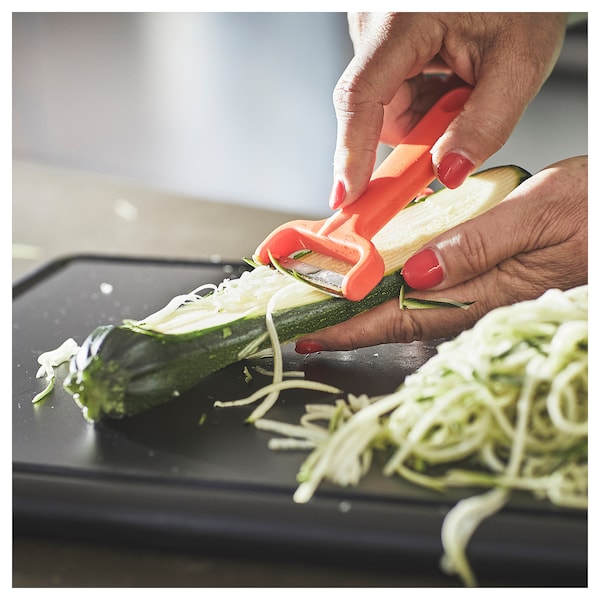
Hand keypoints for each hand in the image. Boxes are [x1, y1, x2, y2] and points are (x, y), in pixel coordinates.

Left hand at [296, 156, 587, 351]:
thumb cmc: (594, 213)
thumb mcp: (539, 214)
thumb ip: (478, 244)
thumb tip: (417, 271)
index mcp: (487, 289)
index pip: (402, 317)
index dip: (353, 328)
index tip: (314, 335)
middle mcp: (478, 299)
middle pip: (398, 318)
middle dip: (349, 322)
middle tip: (306, 319)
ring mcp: (483, 292)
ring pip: (412, 305)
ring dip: (367, 305)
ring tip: (329, 298)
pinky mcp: (489, 279)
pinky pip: (433, 289)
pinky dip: (396, 284)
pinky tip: (380, 276)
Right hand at [330, 12, 567, 208]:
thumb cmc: (524, 4)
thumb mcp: (519, 63)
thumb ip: (485, 124)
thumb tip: (448, 174)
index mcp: (402, 19)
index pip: (361, 96)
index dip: (352, 153)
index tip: (349, 196)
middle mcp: (376, 23)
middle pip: (374, 110)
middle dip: (415, 133)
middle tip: (458, 126)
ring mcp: (375, 33)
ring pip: (384, 109)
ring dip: (422, 118)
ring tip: (462, 86)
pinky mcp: (381, 43)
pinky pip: (390, 96)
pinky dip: (421, 103)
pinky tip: (448, 80)